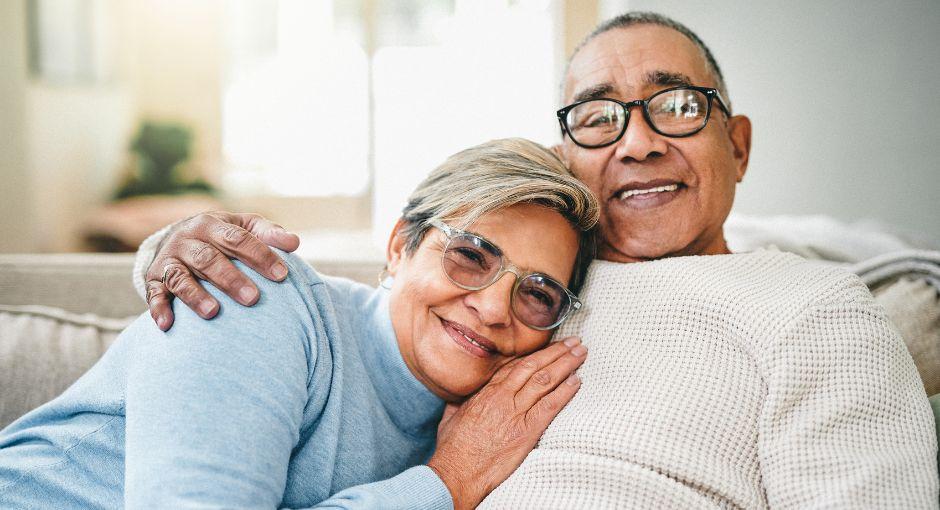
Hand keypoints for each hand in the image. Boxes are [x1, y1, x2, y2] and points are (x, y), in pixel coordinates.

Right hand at [145, 211, 299, 330]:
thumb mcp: (244, 227)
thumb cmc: (223, 236)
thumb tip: (294, 243)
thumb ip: (269, 234)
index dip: (260, 256)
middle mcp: (187, 239)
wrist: (179, 236)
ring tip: (213, 312)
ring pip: (180, 277)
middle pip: (209, 259)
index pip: (238, 238)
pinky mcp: (154, 279)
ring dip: (195, 295)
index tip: (282, 275)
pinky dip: (159, 309)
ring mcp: (169, 260)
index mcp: (212, 224)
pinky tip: (168, 325)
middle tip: (253, 298)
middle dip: (231, 279)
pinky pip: (154, 294)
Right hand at [427, 337, 586, 508]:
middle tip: (574, 341)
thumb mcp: (451, 418)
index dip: (536, 354)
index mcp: (486, 392)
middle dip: (556, 351)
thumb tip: (457, 398)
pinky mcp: (525, 431)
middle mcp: (502, 397)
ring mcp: (515, 413)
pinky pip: (550, 405)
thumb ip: (458, 404)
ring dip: (566, 364)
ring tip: (580, 353)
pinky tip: (577, 381)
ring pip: (544, 380)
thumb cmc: (452, 448)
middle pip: (534, 366)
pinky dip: (565, 392)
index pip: (516, 365)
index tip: (550, 346)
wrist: (456, 471)